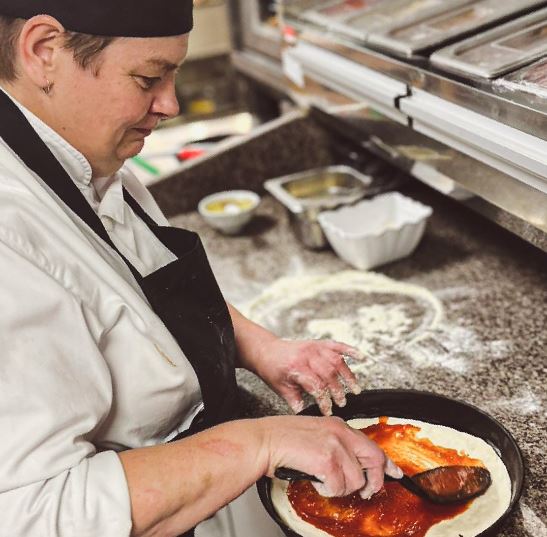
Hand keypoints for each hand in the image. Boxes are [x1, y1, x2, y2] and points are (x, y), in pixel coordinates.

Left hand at [253, 337, 363, 415]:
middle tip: (342, 402)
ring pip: (336, 361)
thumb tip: (308, 415)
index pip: (316, 386)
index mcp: (296, 367)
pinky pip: (337, 345)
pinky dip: (350, 350)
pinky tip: (361, 357)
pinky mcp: (319, 343)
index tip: (328, 410)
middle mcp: (307, 355)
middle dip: (337, 390)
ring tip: (355, 389)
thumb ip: (296, 402)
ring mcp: (314, 347)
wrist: (266, 350)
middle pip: (329, 374)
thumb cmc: (273, 369)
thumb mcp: (280, 388)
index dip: (324, 400)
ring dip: (348, 376)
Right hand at [261, 415, 402, 498]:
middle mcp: (340, 432)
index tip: (395, 472)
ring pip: (356, 480)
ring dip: (340, 488)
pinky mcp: (327, 460)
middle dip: (373, 481)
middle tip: (365, 492)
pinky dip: (326, 490)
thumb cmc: (281, 439)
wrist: (263, 441)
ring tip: (322, 480)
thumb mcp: (314, 434)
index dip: (386, 462)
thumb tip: (352, 467)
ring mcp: (335, 446)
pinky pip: (339, 487)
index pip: (371, 444)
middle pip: (374, 460)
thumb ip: (335, 445)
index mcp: (338, 425)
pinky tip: (314, 480)